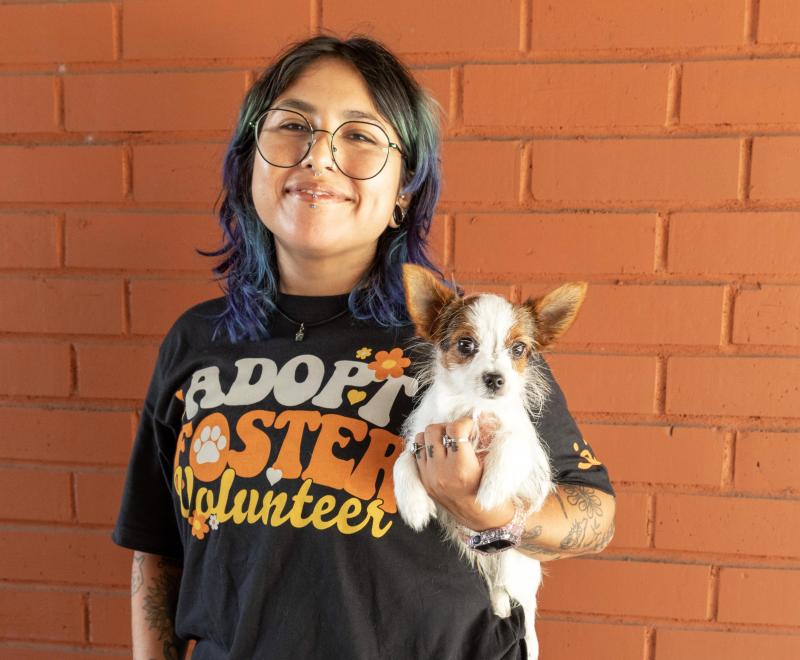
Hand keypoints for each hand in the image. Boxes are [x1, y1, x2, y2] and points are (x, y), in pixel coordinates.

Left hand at [413, 414, 515, 530]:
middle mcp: (441, 472)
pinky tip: (438, 452)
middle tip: (457, 434)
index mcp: (461, 468)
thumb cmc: (491, 490)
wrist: (481, 518)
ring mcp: (429, 477)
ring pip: (420, 439)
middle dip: (447, 427)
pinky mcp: (423, 481)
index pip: (455, 430)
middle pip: (434, 430)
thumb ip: (485, 437)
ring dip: (433, 436)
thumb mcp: (493, 462)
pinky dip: (426, 448)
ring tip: (446, 442)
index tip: (470, 426)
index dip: (464, 422)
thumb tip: (480, 415)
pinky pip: (415, 453)